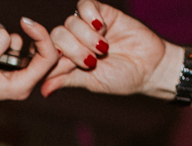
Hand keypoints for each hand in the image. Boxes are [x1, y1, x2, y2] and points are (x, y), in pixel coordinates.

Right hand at [0, 18, 60, 118]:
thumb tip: (6, 32)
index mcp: (19, 86)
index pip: (47, 59)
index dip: (41, 36)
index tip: (26, 22)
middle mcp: (18, 81)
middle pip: (40, 52)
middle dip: (28, 37)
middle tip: (14, 28)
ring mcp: (9, 72)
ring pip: (23, 45)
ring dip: (8, 37)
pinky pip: (8, 44)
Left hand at [41, 2, 170, 98]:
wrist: (149, 67)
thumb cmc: (120, 78)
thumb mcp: (90, 82)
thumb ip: (66, 80)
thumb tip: (41, 90)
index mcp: (66, 59)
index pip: (47, 52)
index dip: (54, 58)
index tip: (69, 66)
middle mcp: (73, 41)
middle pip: (57, 35)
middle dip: (73, 50)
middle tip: (92, 61)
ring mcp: (86, 26)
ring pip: (70, 22)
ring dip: (86, 37)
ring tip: (104, 48)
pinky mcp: (101, 12)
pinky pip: (84, 5)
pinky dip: (90, 15)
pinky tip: (102, 26)